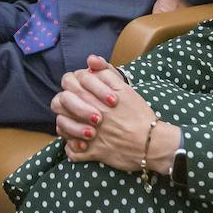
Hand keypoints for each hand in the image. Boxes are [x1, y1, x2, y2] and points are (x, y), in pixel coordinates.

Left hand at [54, 55, 174, 170]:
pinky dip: (72, 148)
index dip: (74, 83)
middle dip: (67, 102)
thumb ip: (106, 72)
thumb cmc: (139, 114)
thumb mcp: (125, 88)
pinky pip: (71, 152)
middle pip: (61, 101)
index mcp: (95, 96)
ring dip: (66, 124)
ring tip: (77, 124)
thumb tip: (90, 60)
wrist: (152, 141)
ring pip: (61, 125)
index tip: (84, 89)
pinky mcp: (92, 152)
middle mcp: (88, 113)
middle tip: (78, 106)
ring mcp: (88, 134)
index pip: (69, 81)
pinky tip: (80, 144)